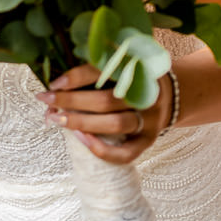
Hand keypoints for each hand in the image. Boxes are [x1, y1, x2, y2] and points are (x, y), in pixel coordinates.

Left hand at [38, 66, 176, 165]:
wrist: (174, 95)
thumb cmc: (133, 80)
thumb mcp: (123, 67)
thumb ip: (94, 73)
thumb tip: (53, 91)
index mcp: (140, 70)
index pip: (106, 72)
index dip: (77, 77)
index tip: (54, 83)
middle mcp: (148, 94)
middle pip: (107, 100)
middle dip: (72, 101)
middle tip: (46, 100)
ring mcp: (150, 119)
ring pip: (115, 124)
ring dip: (82, 123)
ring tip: (56, 118)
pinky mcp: (148, 140)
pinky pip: (125, 153)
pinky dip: (101, 150)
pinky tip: (80, 139)